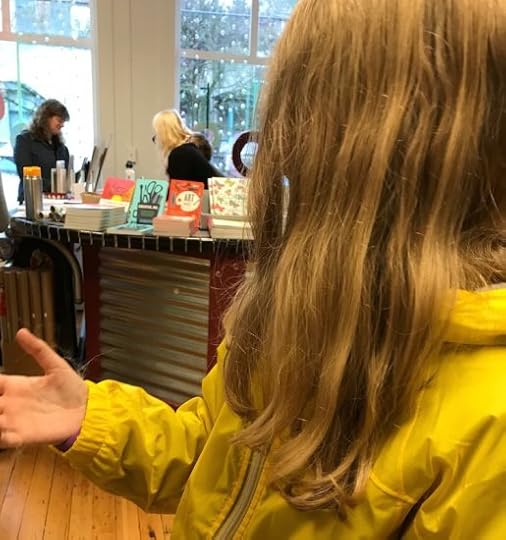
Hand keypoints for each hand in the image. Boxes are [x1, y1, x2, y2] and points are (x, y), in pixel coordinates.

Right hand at [0, 329, 87, 447]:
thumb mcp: (56, 365)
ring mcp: (14, 421)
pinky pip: (2, 439)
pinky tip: (2, 429)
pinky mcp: (22, 436)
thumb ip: (38, 349)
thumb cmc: (72, 388)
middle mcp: (11, 404)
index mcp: (16, 386)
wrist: (87, 410)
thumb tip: (22, 332)